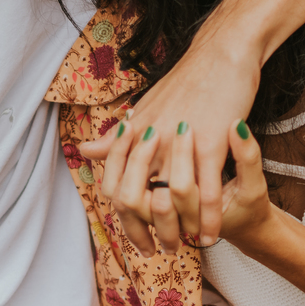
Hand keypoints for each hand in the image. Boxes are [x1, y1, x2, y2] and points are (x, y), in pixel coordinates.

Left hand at [80, 31, 263, 247]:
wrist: (220, 56)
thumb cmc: (186, 83)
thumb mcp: (144, 108)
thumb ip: (117, 137)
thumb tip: (84, 151)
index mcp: (134, 134)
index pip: (114, 185)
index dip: (123, 217)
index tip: (136, 236)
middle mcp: (151, 140)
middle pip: (137, 198)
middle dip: (148, 230)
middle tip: (161, 249)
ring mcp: (180, 143)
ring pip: (172, 199)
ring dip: (179, 228)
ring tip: (188, 245)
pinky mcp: (211, 143)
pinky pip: (208, 190)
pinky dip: (208, 217)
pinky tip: (211, 234)